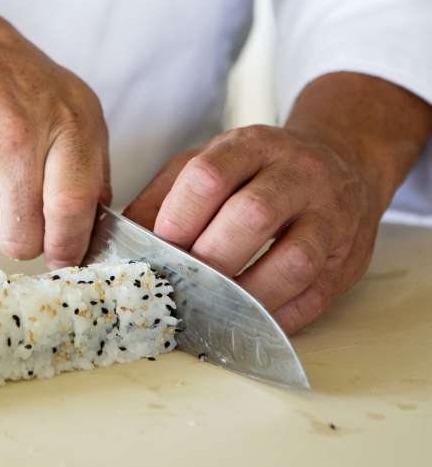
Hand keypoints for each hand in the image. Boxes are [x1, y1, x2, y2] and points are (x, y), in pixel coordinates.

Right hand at [0, 0, 110, 267]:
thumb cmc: (19, 81)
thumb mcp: (77, 108)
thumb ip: (94, 168)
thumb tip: (93, 226)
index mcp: (65, 126)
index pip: (71, 210)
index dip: (68, 248)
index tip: (64, 257)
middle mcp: (17, 137)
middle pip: (20, 238)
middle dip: (23, 238)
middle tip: (21, 215)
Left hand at [126, 126, 381, 333]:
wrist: (341, 164)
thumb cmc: (259, 171)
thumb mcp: (210, 163)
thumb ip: (164, 196)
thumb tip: (119, 242)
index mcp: (252, 145)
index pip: (209, 176)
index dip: (178, 218)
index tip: (159, 248)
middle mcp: (297, 174)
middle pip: (251, 216)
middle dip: (209, 259)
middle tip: (184, 282)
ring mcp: (329, 215)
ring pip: (293, 260)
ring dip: (246, 294)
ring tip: (215, 308)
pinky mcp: (348, 257)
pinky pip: (315, 294)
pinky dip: (278, 316)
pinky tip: (249, 320)